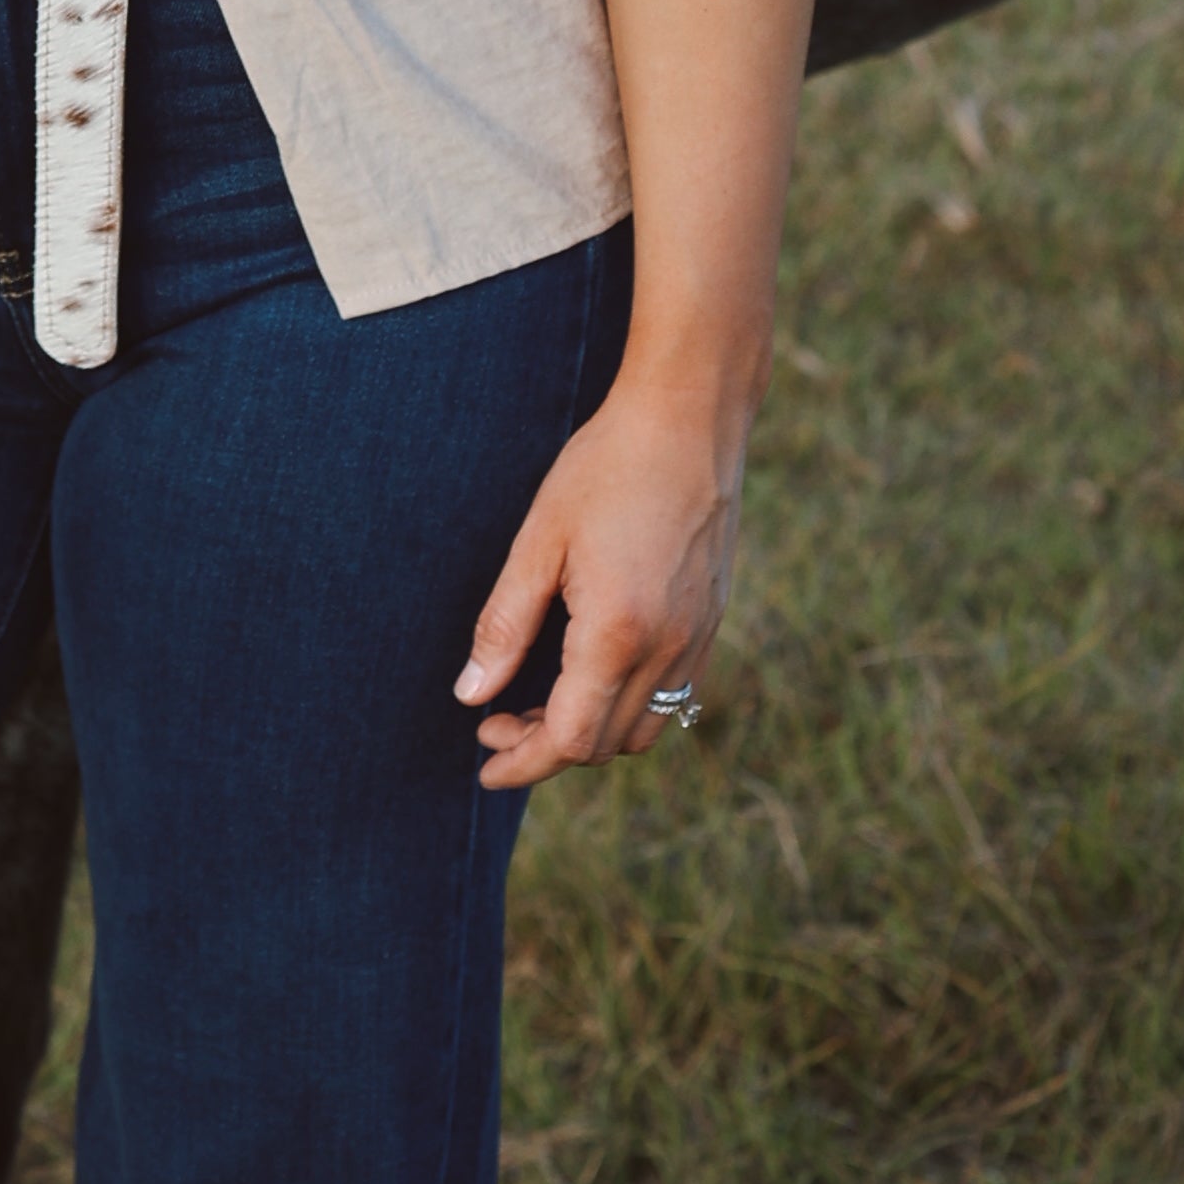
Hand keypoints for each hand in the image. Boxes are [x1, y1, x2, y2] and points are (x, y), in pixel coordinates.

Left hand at [453, 370, 745, 788]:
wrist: (689, 420)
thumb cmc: (606, 468)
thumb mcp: (539, 541)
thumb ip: (505, 626)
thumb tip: (472, 695)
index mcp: (618, 635)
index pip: (569, 739)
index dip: (522, 762)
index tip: (485, 763)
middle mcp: (667, 651)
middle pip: (603, 743)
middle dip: (546, 748)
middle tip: (496, 720)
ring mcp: (698, 640)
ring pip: (643, 729)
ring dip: (590, 731)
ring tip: (540, 701)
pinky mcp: (711, 623)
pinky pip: (673, 697)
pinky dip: (627, 706)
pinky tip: (592, 673)